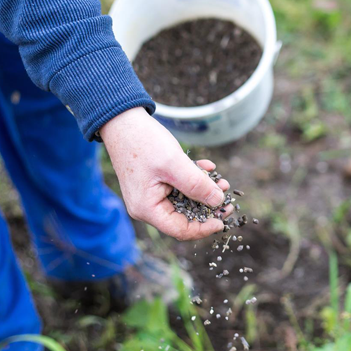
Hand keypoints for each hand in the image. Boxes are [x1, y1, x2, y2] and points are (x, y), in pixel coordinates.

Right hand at [100, 107, 230, 239]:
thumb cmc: (143, 142)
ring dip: (204, 190)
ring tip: (221, 181)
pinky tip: (207, 166)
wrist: (123, 120)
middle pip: (183, 217)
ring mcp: (151, 194)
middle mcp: (147, 206)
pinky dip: (194, 178)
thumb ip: (197, 185)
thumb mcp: (174, 164)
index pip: (180, 230)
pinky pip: (179, 186)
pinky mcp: (155, 182)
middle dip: (207, 206)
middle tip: (227, 196)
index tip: (223, 218)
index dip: (204, 227)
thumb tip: (218, 201)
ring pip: (184, 200)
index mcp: (147, 209)